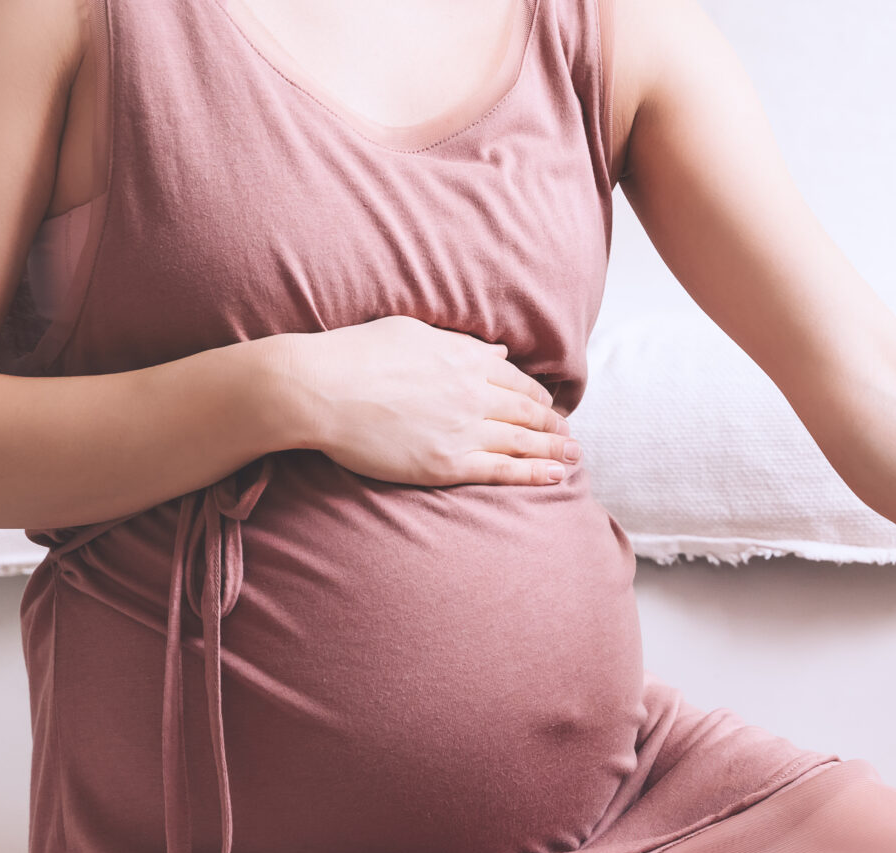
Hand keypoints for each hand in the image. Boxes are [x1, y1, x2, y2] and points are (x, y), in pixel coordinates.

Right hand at [270, 316, 580, 485]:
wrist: (320, 389)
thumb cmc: (356, 355)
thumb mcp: (414, 333)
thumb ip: (461, 345)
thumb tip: (497, 351)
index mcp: (465, 359)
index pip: (515, 380)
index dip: (537, 397)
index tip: (548, 407)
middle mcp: (472, 393)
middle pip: (526, 412)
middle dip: (553, 425)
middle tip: (571, 436)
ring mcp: (462, 429)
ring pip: (523, 442)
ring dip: (555, 450)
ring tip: (575, 457)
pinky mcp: (447, 463)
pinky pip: (502, 470)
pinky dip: (535, 473)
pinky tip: (558, 475)